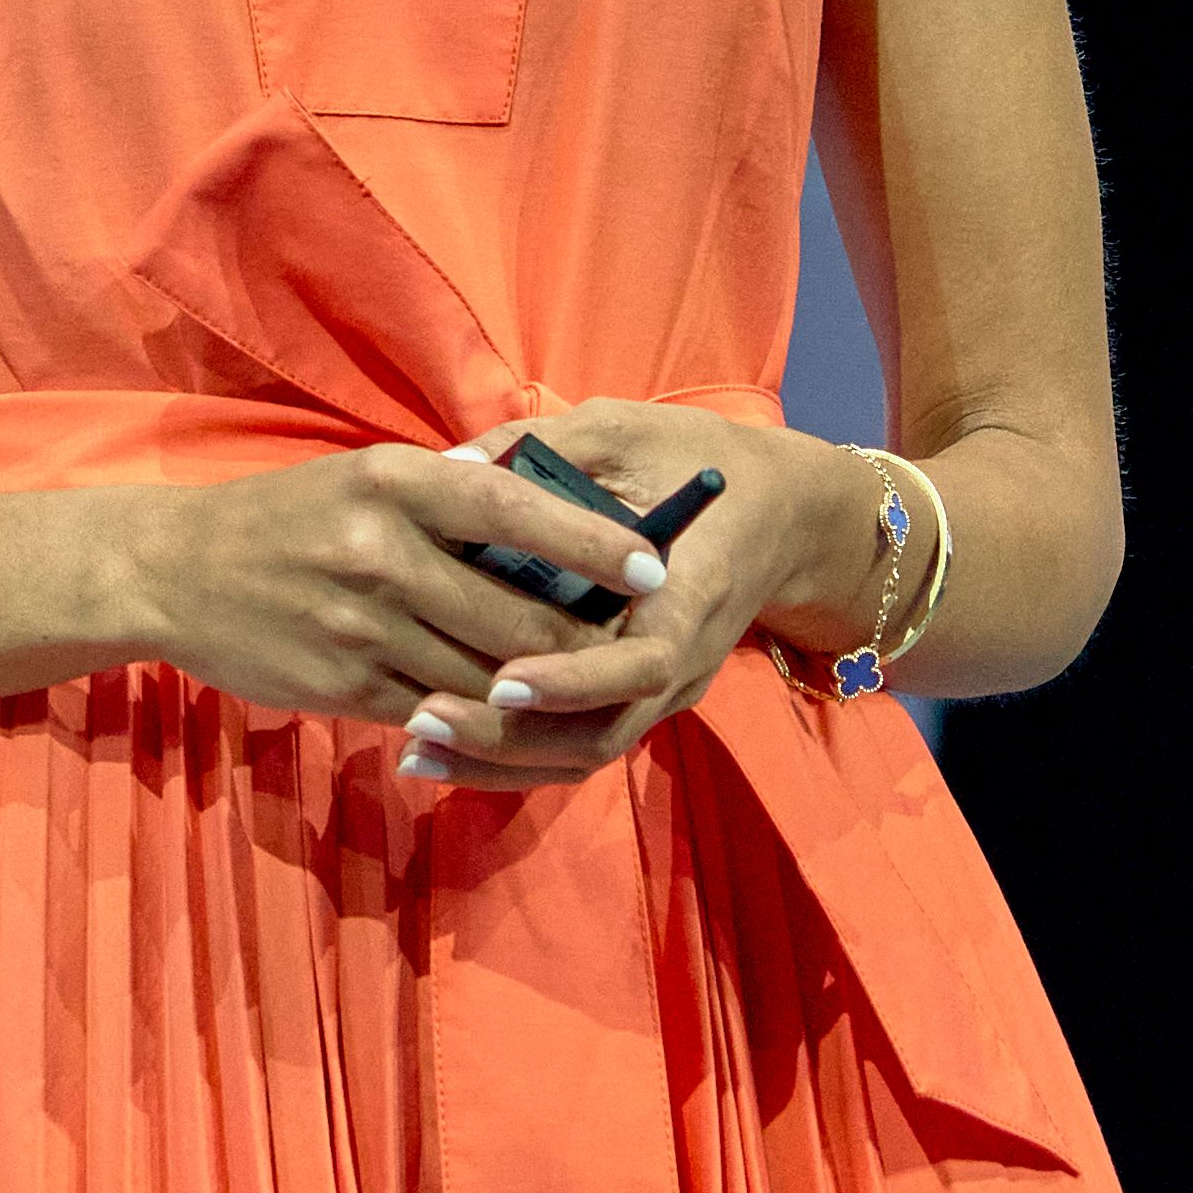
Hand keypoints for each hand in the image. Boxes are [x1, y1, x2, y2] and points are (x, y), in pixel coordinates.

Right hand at [105, 447, 613, 732]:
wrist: (174, 572)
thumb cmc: (288, 517)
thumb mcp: (365, 479)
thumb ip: (448, 496)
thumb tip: (550, 509)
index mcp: (396, 484)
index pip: (517, 512)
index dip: (594, 542)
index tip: (654, 564)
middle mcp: (382, 554)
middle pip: (517, 616)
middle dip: (587, 641)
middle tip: (639, 646)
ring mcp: (362, 628)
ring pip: (487, 677)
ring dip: (545, 692)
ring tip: (596, 689)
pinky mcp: (344, 687)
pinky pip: (438, 714)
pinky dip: (483, 720)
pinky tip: (517, 719)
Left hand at [380, 402, 876, 786]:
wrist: (776, 511)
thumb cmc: (695, 459)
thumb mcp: (629, 432)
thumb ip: (549, 446)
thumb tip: (452, 463)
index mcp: (693, 596)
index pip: (643, 664)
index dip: (574, 682)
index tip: (502, 679)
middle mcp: (684, 663)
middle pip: (603, 731)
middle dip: (511, 735)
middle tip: (424, 717)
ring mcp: (663, 692)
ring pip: (584, 752)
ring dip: (501, 759)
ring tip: (417, 748)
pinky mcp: (637, 699)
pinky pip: (578, 746)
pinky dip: (514, 760)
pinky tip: (446, 754)